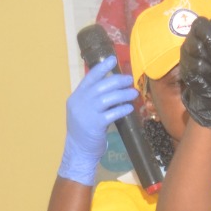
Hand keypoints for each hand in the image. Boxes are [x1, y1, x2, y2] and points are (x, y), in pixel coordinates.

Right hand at [59, 55, 136, 185]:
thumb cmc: (84, 131)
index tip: (113, 59)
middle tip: (129, 79)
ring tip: (133, 93)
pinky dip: (122, 109)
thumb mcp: (83, 111)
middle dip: (117, 81)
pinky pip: (112, 113)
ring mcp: (87, 113)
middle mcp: (79, 102)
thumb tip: (112, 88)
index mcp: (76, 97)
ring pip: (107, 98)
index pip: (89, 78)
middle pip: (101, 86)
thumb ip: (93, 99)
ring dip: (123, 94)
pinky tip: (130, 107)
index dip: (101, 68)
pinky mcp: (95, 125)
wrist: (78, 151)